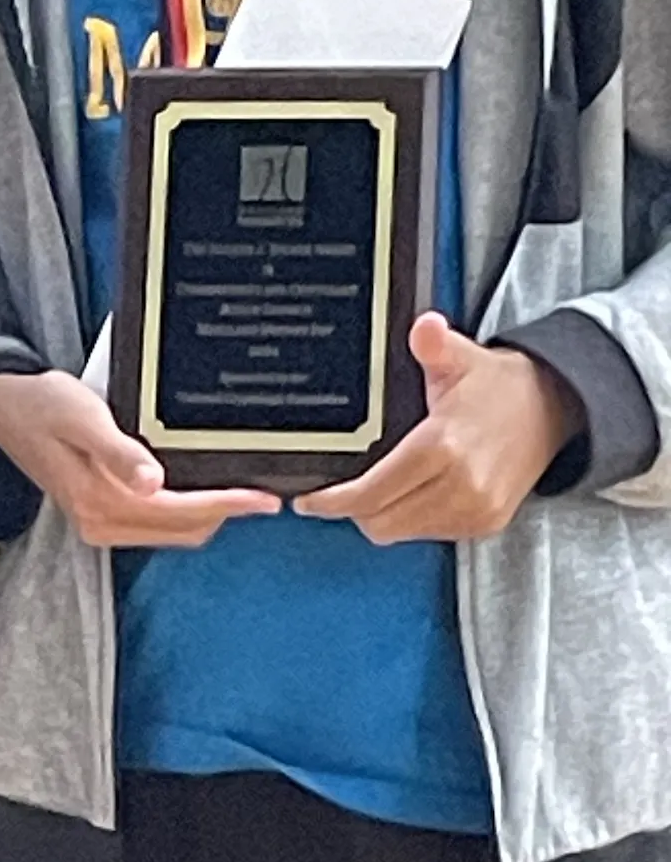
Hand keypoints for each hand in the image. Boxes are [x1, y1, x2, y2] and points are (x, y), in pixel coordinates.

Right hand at [0, 369, 280, 546]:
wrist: (1, 410)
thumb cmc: (41, 406)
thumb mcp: (81, 416)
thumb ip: (117, 450)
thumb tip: (152, 482)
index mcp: (99, 502)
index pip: (180, 513)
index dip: (226, 505)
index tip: (264, 498)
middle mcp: (101, 522)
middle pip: (183, 530)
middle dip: (225, 513)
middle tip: (263, 490)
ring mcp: (99, 523)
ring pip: (173, 531)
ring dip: (208, 514)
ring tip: (240, 487)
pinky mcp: (100, 514)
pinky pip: (156, 523)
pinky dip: (185, 511)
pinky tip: (199, 486)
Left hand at [293, 312, 584, 543]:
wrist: (552, 408)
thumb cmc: (499, 385)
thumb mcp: (462, 356)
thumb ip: (434, 344)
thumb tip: (424, 327)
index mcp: (445, 446)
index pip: (374, 492)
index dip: (334, 500)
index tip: (309, 499)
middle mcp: (462, 486)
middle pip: (383, 522)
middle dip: (352, 510)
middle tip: (334, 490)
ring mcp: (478, 510)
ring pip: (404, 532)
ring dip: (382, 516)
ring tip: (370, 488)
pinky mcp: (487, 524)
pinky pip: (432, 534)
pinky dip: (412, 519)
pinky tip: (406, 494)